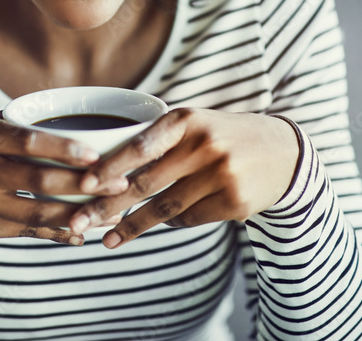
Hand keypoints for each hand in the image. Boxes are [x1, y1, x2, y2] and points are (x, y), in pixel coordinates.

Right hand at [0, 112, 121, 244]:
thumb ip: (10, 125)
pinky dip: (52, 232)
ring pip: (36, 212)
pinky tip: (76, 232)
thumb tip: (59, 111)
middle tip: (118, 184)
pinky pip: (22, 231)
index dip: (63, 148)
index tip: (95, 153)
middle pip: (39, 181)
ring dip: (76, 214)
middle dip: (83, 185)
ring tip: (107, 212)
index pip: (28, 141)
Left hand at [68, 109, 300, 247]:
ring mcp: (222, 175)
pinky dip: (170, 223)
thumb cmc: (221, 136)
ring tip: (107, 242)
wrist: (283, 152)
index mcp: (186, 120)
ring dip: (132, 226)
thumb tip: (101, 174)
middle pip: (146, 184)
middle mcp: (204, 145)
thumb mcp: (193, 123)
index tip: (83, 186)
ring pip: (166, 208)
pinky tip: (158, 223)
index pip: (140, 146)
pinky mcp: (235, 202)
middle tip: (78, 223)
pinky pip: (189, 219)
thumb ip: (156, 140)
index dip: (110, 168)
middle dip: (107, 207)